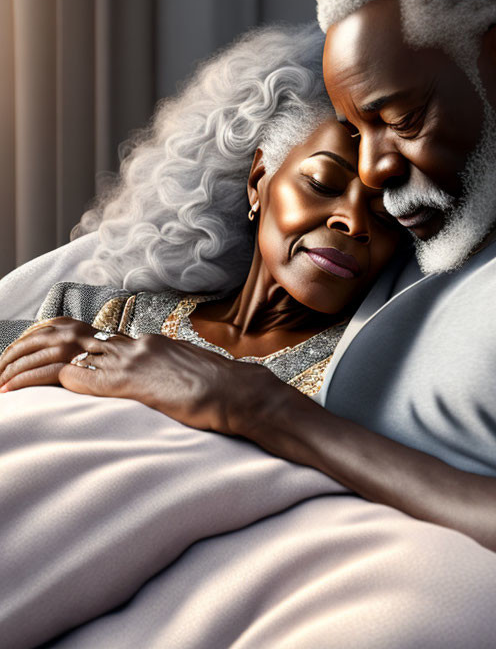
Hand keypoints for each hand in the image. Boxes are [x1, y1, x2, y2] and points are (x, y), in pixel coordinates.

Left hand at [0, 320, 288, 433]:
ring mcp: (132, 360)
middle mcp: (134, 344)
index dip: (51, 343)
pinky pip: (74, 376)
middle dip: (27, 348)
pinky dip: (39, 382)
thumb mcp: (185, 378)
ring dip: (24, 365)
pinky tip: (17, 392)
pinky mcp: (130, 381)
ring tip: (0, 381)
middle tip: (2, 367)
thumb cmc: (221, 391)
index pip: (87, 334)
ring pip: (61, 351)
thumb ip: (161, 377)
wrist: (240, 393)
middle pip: (66, 334)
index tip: (29, 358)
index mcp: (146, 343)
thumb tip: (150, 387)